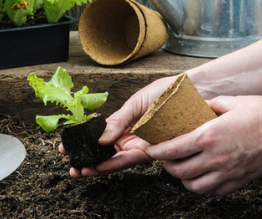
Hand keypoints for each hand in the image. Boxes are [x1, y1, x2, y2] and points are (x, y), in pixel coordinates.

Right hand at [61, 75, 177, 176]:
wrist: (195, 90)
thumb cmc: (168, 92)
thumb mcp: (137, 102)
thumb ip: (119, 120)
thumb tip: (100, 137)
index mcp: (126, 126)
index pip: (101, 139)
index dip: (84, 145)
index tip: (65, 148)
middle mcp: (134, 139)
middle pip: (107, 155)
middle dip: (88, 163)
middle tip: (73, 168)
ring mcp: (144, 146)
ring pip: (117, 161)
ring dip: (99, 167)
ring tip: (83, 170)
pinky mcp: (157, 151)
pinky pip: (135, 159)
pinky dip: (117, 162)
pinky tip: (103, 164)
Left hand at [145, 95, 261, 194]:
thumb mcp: (231, 102)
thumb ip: (209, 106)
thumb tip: (196, 106)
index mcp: (209, 136)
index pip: (171, 149)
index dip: (155, 151)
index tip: (149, 149)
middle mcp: (215, 158)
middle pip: (178, 171)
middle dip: (167, 165)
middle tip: (167, 157)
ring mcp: (228, 173)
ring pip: (193, 186)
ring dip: (184, 178)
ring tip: (184, 168)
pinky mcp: (239, 182)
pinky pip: (213, 191)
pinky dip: (204, 186)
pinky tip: (205, 175)